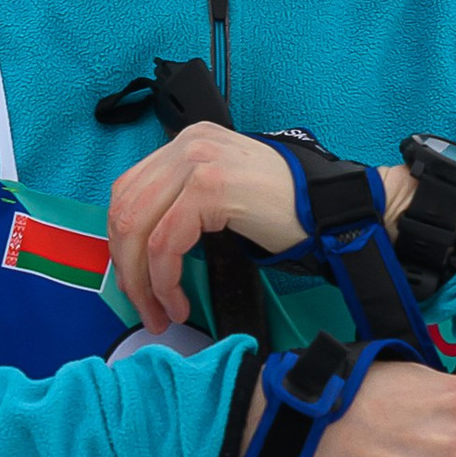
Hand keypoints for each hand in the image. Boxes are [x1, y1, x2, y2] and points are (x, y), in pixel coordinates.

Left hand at [106, 123, 417, 331]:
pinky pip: (167, 242)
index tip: (134, 284)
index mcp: (185, 144)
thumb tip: (142, 252)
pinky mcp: (210, 187)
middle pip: (124, 210)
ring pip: (139, 228)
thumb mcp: (222, 197)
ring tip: (161, 313)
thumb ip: (181, 206)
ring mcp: (197, 161)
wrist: (333, 210)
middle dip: (126, 269)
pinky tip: (179, 301)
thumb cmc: (284, 211)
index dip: (122, 245)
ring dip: (142, 282)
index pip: (128, 193)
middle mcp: (186, 145)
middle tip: (143, 308)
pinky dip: (165, 280)